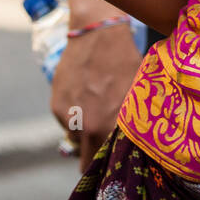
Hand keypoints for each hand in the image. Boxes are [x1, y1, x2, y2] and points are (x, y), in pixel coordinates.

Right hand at [50, 22, 142, 171]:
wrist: (98, 34)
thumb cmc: (126, 62)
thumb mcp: (137, 93)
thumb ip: (134, 122)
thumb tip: (142, 143)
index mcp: (115, 127)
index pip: (109, 163)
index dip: (111, 165)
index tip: (113, 165)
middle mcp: (91, 127)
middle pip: (88, 162)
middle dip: (95, 159)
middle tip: (102, 150)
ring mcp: (71, 118)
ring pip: (76, 141)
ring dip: (84, 135)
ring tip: (95, 113)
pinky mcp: (57, 107)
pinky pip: (66, 124)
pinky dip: (73, 117)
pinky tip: (84, 98)